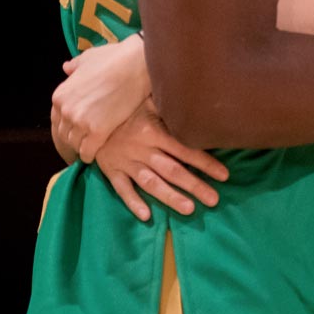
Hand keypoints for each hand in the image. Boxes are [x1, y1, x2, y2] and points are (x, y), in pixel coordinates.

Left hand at [51, 35, 150, 165]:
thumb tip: (66, 68)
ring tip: (90, 148)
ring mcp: (80, 122)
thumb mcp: (87, 58)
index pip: (56, 120)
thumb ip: (74, 66)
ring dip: (81, 147)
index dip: (66, 127)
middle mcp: (66, 110)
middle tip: (82, 143)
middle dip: (72, 139)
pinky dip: (89, 155)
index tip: (73, 132)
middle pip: (63, 134)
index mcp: (60, 95)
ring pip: (74, 144)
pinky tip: (95, 154)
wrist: (136, 66)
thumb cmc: (114, 58)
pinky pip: (87, 152)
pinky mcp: (97, 132)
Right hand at [95, 99, 230, 221]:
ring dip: (171, 197)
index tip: (224, 175)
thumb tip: (194, 98)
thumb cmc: (125, 109)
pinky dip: (133, 202)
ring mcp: (125, 162)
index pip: (184, 149)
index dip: (205, 162)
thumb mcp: (147, 101)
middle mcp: (141, 148)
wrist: (89, 116)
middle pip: (172, 170)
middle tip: (214, 200)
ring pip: (151, 182)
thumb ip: (168, 105)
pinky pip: (122, 189)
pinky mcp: (111, 171)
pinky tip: (147, 215)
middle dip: (194, 185)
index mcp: (153, 130)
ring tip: (190, 209)